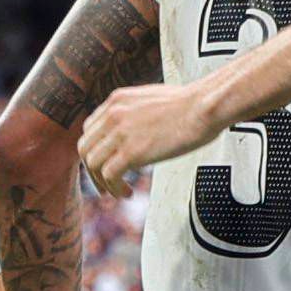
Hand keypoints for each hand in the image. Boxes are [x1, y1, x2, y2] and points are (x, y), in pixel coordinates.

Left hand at [82, 78, 221, 189]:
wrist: (205, 106)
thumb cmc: (192, 103)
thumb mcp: (153, 98)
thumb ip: (138, 111)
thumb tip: (141, 126)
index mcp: (117, 100)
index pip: (90, 129)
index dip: (95, 149)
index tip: (105, 162)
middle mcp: (113, 114)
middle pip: (85, 147)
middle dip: (92, 169)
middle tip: (104, 183)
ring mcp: (120, 133)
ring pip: (93, 163)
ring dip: (102, 182)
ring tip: (118, 192)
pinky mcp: (132, 152)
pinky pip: (109, 175)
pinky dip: (115, 188)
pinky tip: (127, 192)